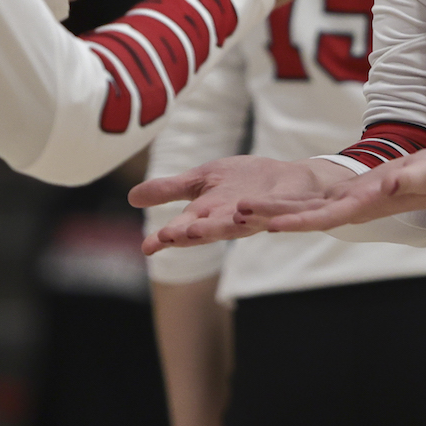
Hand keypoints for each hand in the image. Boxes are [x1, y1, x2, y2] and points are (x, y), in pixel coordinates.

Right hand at [131, 155, 352, 253]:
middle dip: (195, 233)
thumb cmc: (246, 182)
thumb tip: (131, 197)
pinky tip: (256, 214)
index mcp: (212, 214)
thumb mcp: (203, 181)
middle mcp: (236, 218)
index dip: (169, 236)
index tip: (148, 245)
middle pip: (213, 229)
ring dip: (225, 226)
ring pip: (245, 224)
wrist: (294, 180)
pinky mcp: (292, 208)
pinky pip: (285, 215)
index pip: (187, 227)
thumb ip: (171, 190)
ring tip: (207, 225)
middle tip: (173, 237)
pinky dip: (273, 216)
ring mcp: (264, 215)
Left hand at [244, 134, 425, 233]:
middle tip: (237, 212)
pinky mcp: (348, 192)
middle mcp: (350, 208)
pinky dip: (288, 201)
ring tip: (240, 207)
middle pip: (304, 216)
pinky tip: (267, 201)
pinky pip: (311, 199)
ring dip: (273, 209)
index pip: (324, 217)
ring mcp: (347, 202)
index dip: (295, 221)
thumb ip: (410, 180)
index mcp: (365, 206)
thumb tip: (393, 183)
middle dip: (272, 215)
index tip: (269, 224)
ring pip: (303, 209)